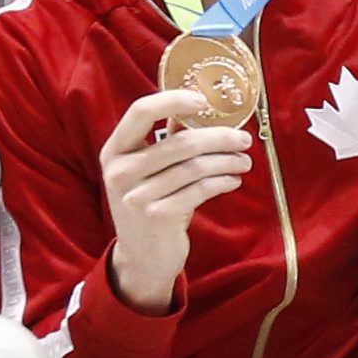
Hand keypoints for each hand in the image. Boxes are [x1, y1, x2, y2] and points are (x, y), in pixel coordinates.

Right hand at [100, 86, 251, 311]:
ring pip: (195, 166)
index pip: (140, 111)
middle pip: (181, 142)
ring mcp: (137, 196)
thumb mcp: (147, 171)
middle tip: (243, 139)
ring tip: (243, 161)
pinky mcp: (158, 216)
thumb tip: (202, 109)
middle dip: (220, 138)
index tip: (203, 99)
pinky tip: (233, 181)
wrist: (142, 257)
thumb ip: (166, 141)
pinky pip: (200, 189)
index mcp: (114, 151)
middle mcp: (120, 171)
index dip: (173, 100)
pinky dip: (222, 182)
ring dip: (227, 161)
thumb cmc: (150, 204)